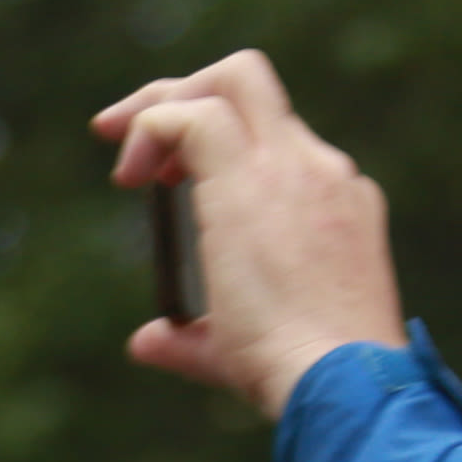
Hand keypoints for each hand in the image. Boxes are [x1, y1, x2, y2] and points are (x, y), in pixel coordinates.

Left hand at [91, 48, 409, 418]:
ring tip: (119, 155)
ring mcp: (294, 167)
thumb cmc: (301, 376)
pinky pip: (192, 119)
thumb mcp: (238, 348)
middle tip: (123, 134)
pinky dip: (150, 128)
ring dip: (160, 104)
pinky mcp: (255, 179)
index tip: (161, 175)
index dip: (208, 140)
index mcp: (331, 199)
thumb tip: (147, 341)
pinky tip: (127, 177)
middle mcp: (318, 169)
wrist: (342, 380)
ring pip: (230, 81)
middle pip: (251, 84)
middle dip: (182, 91)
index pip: (268, 136)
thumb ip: (189, 339)